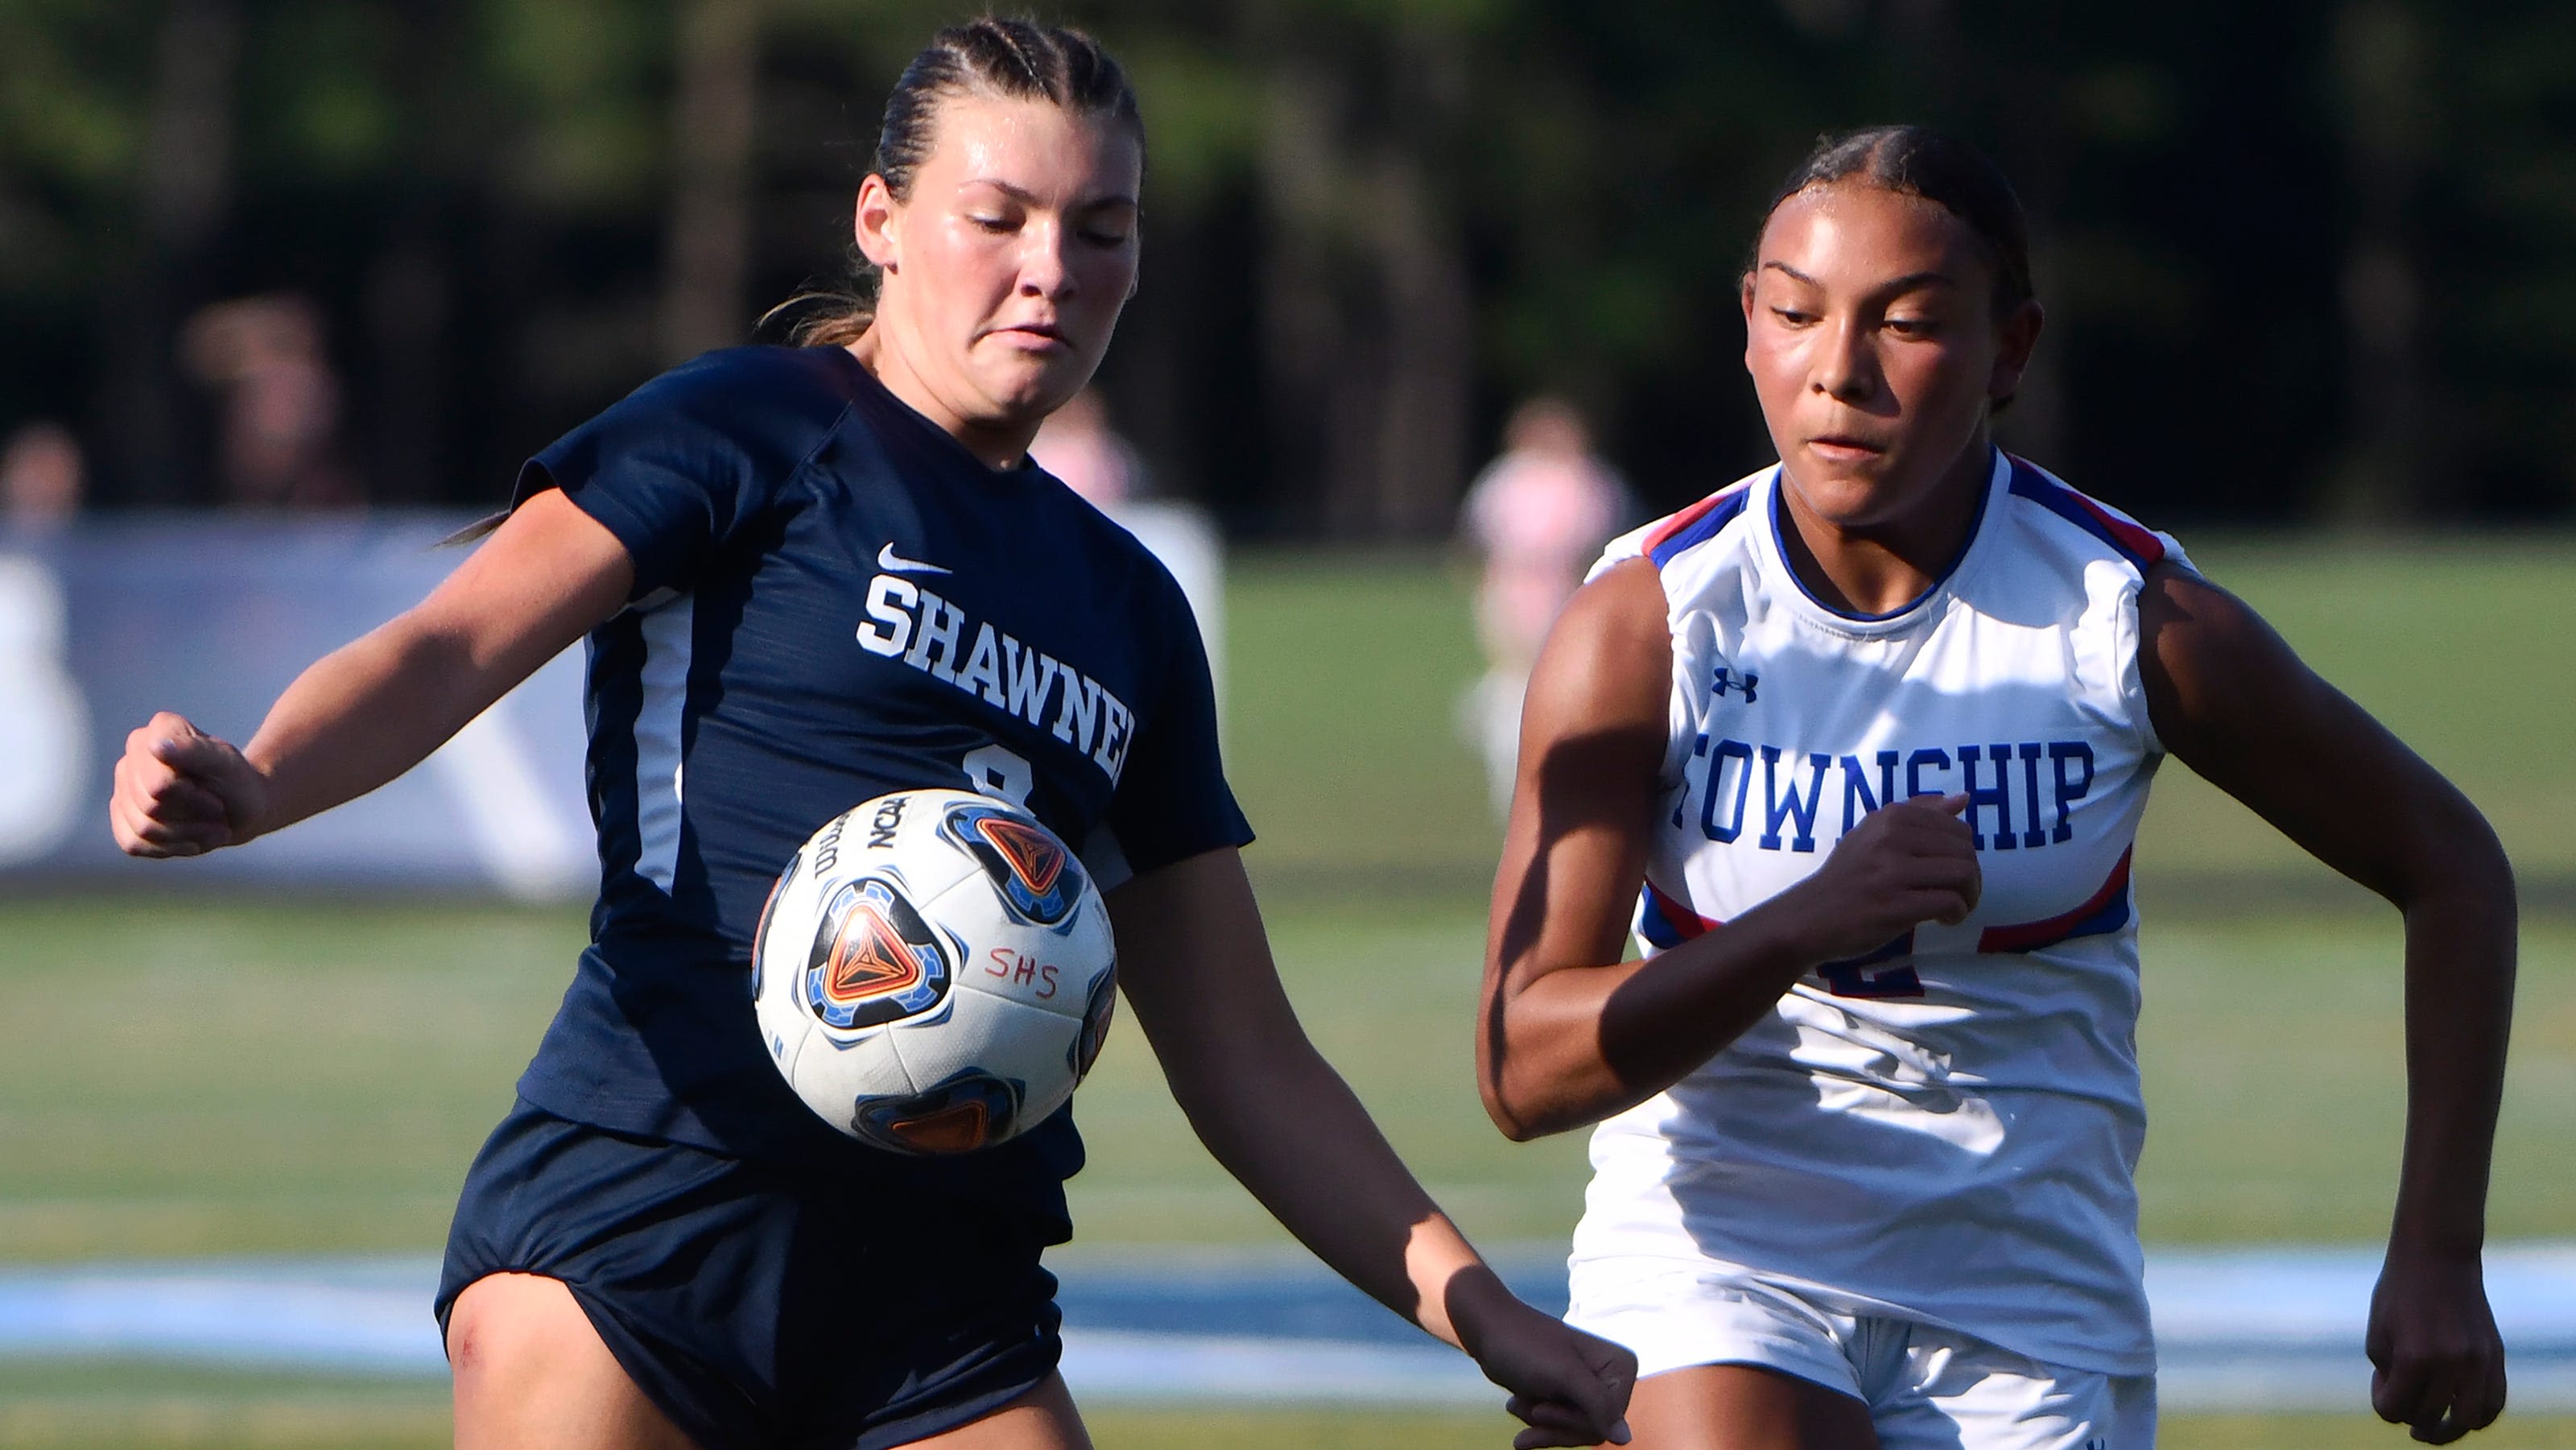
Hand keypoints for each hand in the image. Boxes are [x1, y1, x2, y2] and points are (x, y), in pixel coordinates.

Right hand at [109, 711, 268, 856]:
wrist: (243, 809)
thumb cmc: (237, 782)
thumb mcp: (226, 766)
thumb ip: (195, 751)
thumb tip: (155, 746)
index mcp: (160, 730)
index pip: (160, 784)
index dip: (193, 798)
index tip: (215, 793)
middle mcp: (134, 753)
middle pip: (150, 808)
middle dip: (191, 818)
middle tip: (215, 810)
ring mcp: (124, 783)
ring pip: (143, 829)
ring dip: (186, 836)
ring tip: (209, 826)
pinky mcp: (121, 814)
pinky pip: (133, 844)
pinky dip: (169, 849)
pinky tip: (191, 839)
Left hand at [1448, 1268, 1634, 1447]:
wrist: (1487, 1330)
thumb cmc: (1525, 1346)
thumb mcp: (1564, 1374)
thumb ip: (1598, 1404)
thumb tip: (1625, 1439)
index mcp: (1621, 1366)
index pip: (1609, 1420)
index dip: (1573, 1420)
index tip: (1542, 1408)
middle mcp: (1611, 1378)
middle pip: (1593, 1430)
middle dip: (1556, 1425)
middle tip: (1530, 1411)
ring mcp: (1588, 1389)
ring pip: (1575, 1432)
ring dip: (1541, 1423)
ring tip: (1516, 1405)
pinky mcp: (1566, 1397)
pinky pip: (1560, 1427)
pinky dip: (1535, 1423)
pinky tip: (1515, 1407)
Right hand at [1773, 792, 1980, 961]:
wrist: (1809, 916)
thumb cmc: (1846, 877)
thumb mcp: (1875, 834)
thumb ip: (1919, 814)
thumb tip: (1964, 797)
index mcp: (1891, 816)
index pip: (1956, 827)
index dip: (1964, 854)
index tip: (1948, 874)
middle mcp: (1891, 837)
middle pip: (1965, 851)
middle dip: (1971, 878)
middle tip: (1957, 895)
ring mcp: (1892, 871)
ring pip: (1962, 874)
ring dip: (1969, 896)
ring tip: (1954, 908)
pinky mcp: (1895, 904)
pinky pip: (1949, 902)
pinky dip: (1956, 914)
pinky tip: (1943, 920)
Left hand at [2367, 1245, 2506, 1442]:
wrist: (2438, 1257)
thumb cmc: (2399, 1292)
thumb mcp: (2379, 1332)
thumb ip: (2388, 1374)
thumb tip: (2403, 1406)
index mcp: (2414, 1356)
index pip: (2394, 1409)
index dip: (2382, 1402)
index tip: (2381, 1381)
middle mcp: (2451, 1363)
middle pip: (2429, 1417)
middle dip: (2409, 1415)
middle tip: (2401, 1400)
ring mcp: (2478, 1361)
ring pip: (2468, 1420)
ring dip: (2447, 1431)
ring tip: (2432, 1430)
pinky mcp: (2495, 1356)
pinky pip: (2493, 1403)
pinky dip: (2477, 1417)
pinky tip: (2459, 1415)